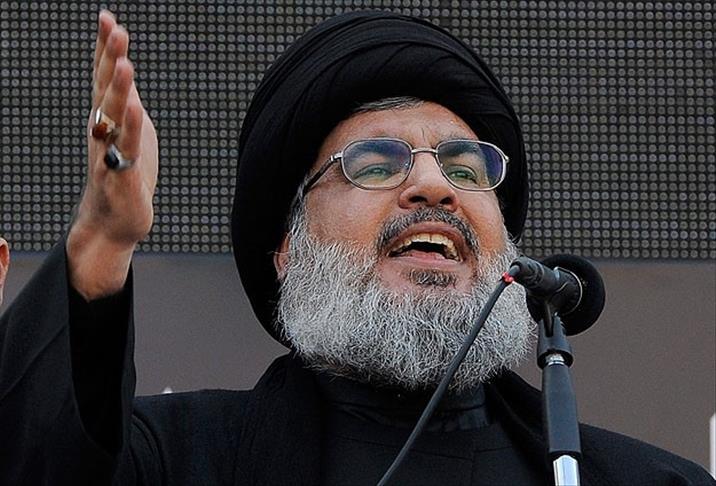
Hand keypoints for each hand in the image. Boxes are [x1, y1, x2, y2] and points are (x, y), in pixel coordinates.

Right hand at [67, 10, 157, 299]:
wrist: (114, 223)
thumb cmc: (124, 175)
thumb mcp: (131, 133)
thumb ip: (129, 104)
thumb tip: (129, 75)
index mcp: (107, 118)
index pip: (104, 78)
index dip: (105, 49)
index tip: (107, 18)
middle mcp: (103, 131)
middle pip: (106, 89)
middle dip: (111, 58)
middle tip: (115, 28)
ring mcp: (109, 153)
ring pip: (113, 117)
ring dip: (118, 90)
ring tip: (125, 62)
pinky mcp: (122, 176)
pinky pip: (126, 150)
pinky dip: (130, 130)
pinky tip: (135, 110)